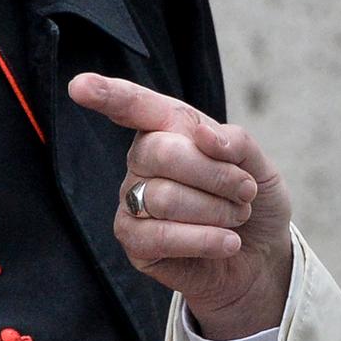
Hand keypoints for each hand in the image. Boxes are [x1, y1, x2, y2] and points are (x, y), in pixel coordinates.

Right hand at [68, 72, 293, 339]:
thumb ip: (234, 141)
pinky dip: (204, 240)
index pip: (133, 105)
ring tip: (236, 217)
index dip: (106, 94)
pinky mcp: (134, 241)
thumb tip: (203, 136)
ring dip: (217, 210)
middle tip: (246, 192)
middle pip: (161, 152)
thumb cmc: (250, 200)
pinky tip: (227, 243)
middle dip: (216, 175)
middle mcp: (142, 159)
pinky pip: (159, 237)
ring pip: (164, 197)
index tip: (79, 85)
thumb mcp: (256, 162)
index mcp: (166, 127)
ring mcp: (133, 200)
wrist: (261, 254)